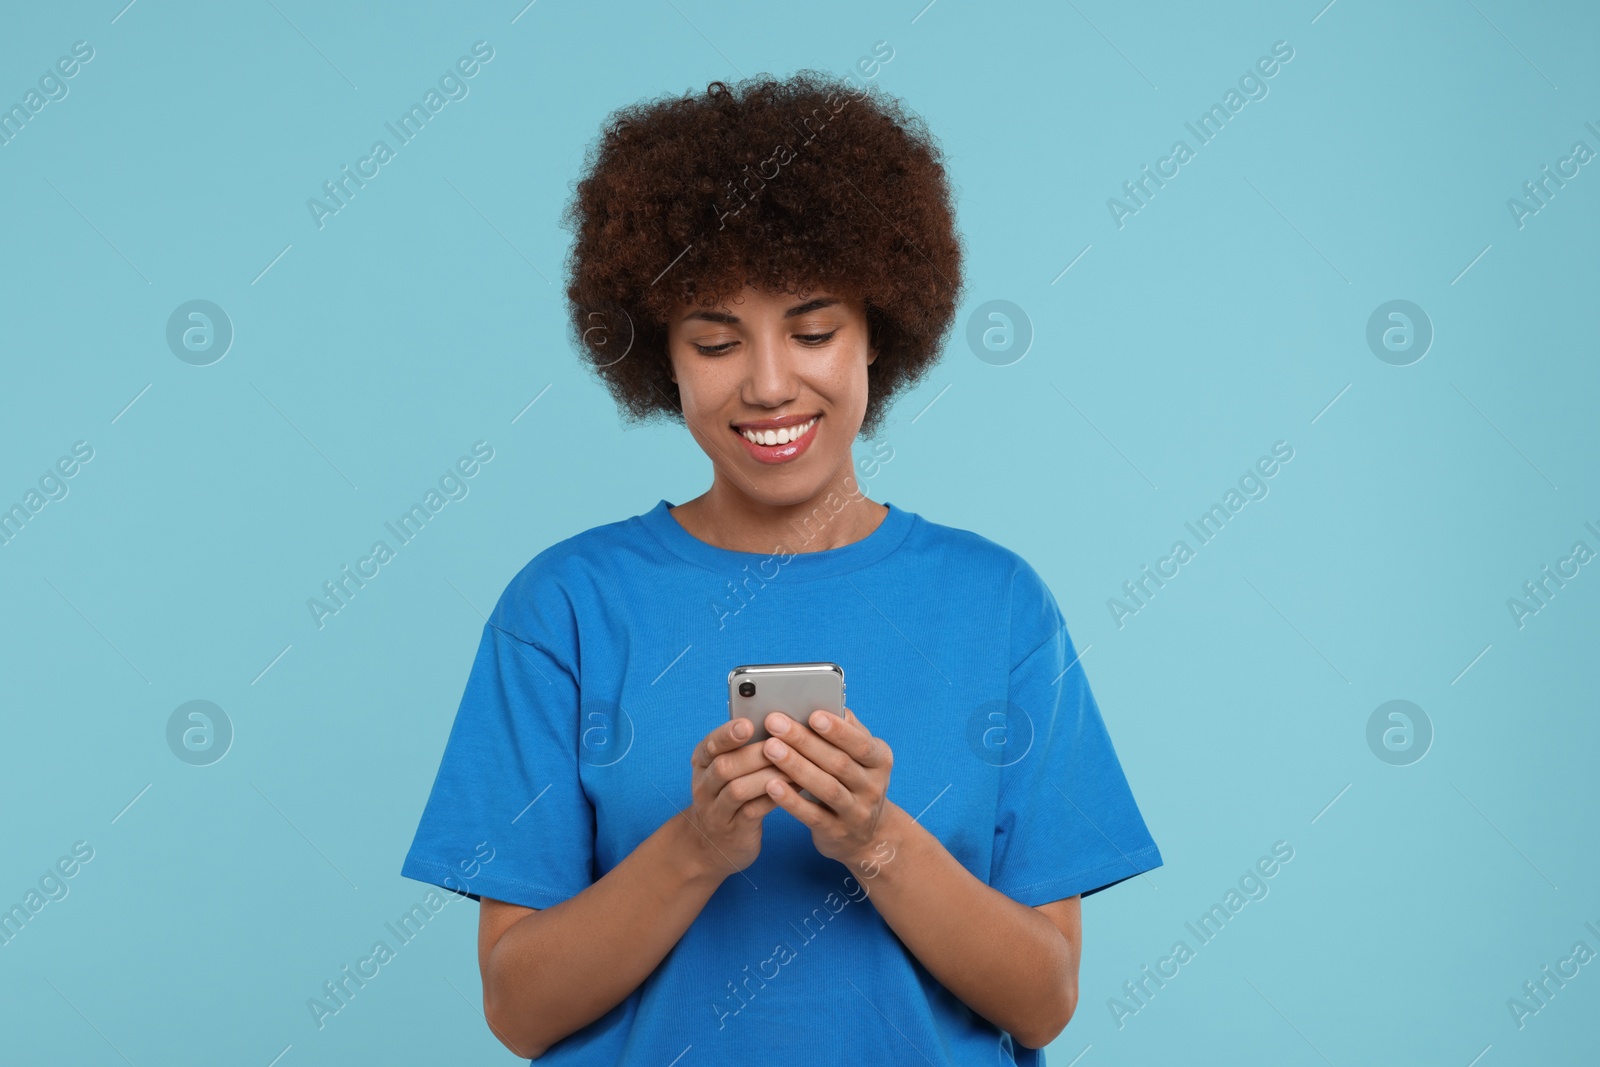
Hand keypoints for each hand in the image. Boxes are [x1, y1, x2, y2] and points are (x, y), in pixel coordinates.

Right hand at [680, 717, 786, 878]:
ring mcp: (716, 811)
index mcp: (701, 763)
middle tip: (781, 743)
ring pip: (738, 790)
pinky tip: (795, 787)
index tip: (747, 724)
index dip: (727, 735)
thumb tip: (779, 723)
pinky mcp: (734, 831)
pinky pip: (753, 811)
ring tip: (793, 765)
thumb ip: (742, 749)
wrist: (710, 845)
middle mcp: (704, 786)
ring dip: (767, 775)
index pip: (709, 745)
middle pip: (724, 766)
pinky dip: (775, 797)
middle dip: (754, 754)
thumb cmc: (726, 796)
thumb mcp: (724, 772)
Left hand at [760, 706, 894, 868]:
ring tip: (769, 748)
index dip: (837, 730)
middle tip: (775, 723)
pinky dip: (792, 801)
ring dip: (796, 766)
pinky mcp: (837, 832)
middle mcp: (873, 786)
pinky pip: (813, 815)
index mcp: (880, 760)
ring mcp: (856, 812)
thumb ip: (848, 731)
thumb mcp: (861, 758)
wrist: (868, 836)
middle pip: (838, 762)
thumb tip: (829, 702)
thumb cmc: (855, 782)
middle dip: (804, 741)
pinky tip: (771, 785)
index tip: (812, 714)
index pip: (860, 743)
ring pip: (826, 788)